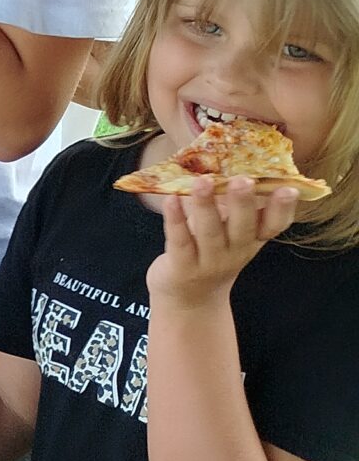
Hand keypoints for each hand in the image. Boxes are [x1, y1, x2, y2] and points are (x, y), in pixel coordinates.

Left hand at [146, 176, 298, 310]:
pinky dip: (176, 219)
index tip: (289, 188)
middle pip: (243, 228)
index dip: (283, 209)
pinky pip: (180, 241)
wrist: (188, 299)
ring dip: (206, 206)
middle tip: (243, 180)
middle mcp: (235, 252)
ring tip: (202, 182)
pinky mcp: (182, 268)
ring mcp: (209, 262)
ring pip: (210, 233)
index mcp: (252, 240)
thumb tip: (232, 161)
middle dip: (244, 204)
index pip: (274, 226)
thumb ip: (234, 206)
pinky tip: (171, 199)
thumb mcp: (230, 233)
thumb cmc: (210, 253)